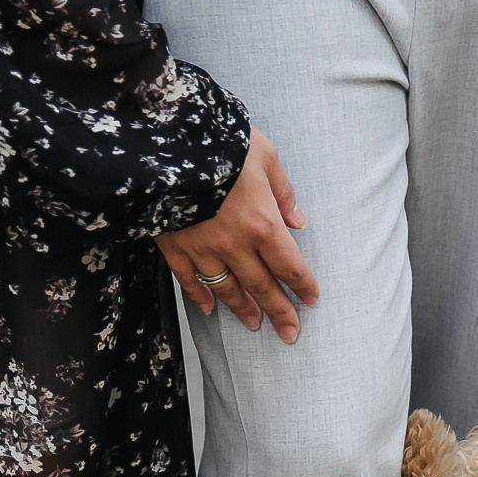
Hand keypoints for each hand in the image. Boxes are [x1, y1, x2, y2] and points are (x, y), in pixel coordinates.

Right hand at [157, 129, 318, 343]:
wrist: (167, 144)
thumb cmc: (221, 143)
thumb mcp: (265, 156)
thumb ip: (283, 192)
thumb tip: (297, 220)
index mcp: (262, 223)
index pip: (289, 265)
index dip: (303, 285)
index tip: (311, 299)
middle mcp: (235, 244)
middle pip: (262, 287)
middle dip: (279, 311)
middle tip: (290, 333)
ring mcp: (203, 249)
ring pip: (227, 289)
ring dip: (243, 309)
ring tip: (254, 323)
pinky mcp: (176, 247)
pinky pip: (189, 280)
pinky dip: (200, 296)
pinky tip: (209, 308)